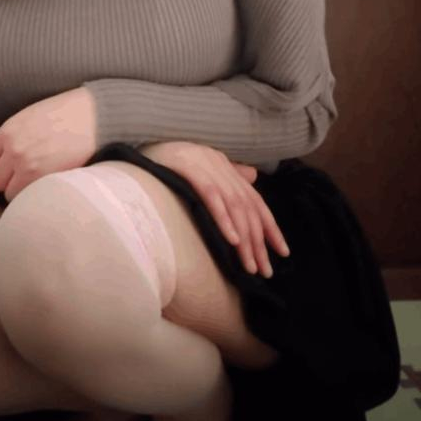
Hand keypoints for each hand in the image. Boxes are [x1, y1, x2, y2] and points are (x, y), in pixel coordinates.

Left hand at [0, 87, 96, 201]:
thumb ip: (12, 137)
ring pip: (9, 193)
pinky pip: (26, 197)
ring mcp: (27, 165)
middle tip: (27, 174)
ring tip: (39, 179)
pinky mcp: (44, 178)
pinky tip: (47, 183)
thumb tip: (1, 159)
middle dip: (8, 180)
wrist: (94, 116)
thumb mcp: (30, 117)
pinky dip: (33, 195)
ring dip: (21, 189)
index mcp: (7, 132)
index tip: (4, 169)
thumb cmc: (66, 114)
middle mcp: (13, 149)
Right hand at [138, 141, 289, 277]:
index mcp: (222, 164)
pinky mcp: (187, 168)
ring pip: (233, 205)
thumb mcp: (199, 167)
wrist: (138, 149)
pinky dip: (223, 218)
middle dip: (259, 241)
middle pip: (247, 206)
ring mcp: (204, 164)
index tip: (282, 252)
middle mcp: (218, 163)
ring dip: (244, 238)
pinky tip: (232, 240)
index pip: (253, 199)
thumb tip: (253, 176)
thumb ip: (227, 174)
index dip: (270, 226)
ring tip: (250, 265)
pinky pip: (211, 196)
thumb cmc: (164, 162)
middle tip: (265, 270)